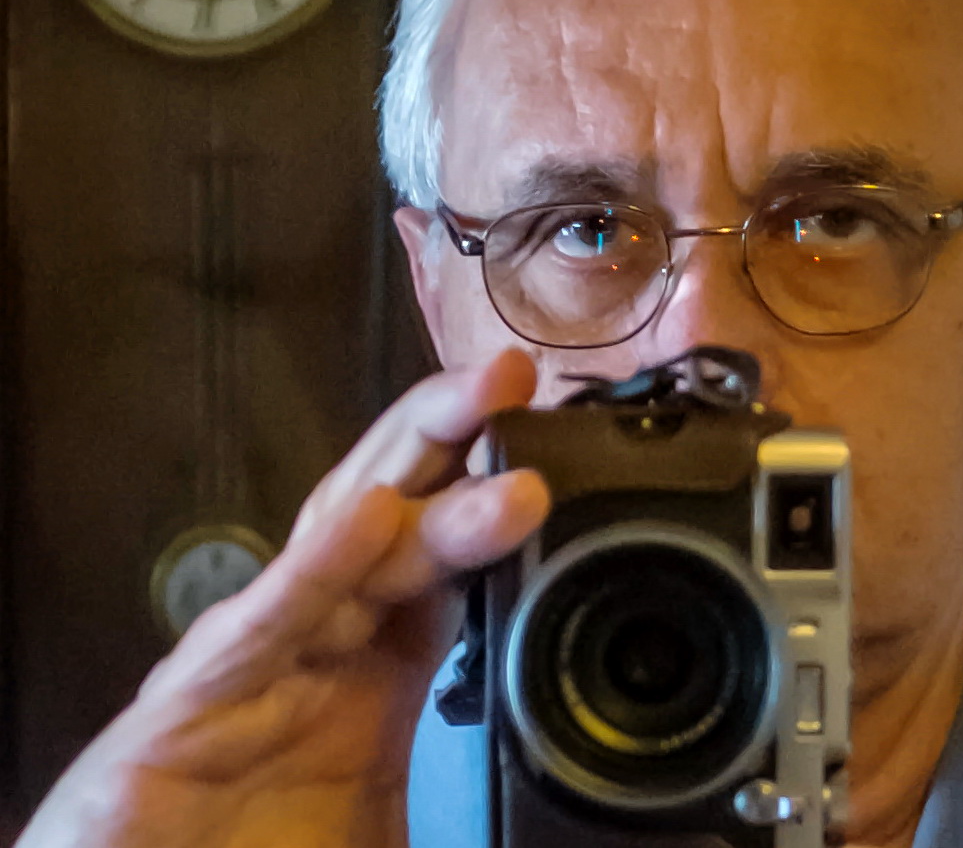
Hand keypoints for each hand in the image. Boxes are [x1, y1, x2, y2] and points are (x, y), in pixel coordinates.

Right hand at [16, 350, 548, 847]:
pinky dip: (319, 566)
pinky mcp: (188, 704)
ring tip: (476, 399)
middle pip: (397, 508)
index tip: (559, 441)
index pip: (446, 551)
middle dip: (457, 433)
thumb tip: (559, 801)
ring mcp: (258, 656)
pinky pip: (263, 624)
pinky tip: (370, 515)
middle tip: (516, 374)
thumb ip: (472, 793)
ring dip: (411, 465)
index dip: (498, 490)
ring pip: (341, 536)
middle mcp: (322, 635)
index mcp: (376, 658)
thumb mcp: (388, 825)